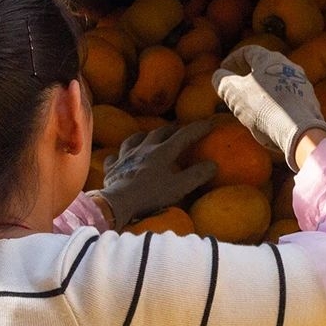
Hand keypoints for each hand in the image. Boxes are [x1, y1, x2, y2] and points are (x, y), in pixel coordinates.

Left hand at [96, 119, 217, 228]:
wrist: (119, 202)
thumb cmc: (151, 195)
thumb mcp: (179, 187)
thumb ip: (197, 175)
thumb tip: (212, 165)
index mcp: (162, 152)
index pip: (183, 135)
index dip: (197, 129)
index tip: (208, 124)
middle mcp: (144, 149)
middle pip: (159, 133)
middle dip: (172, 129)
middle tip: (179, 129)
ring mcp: (126, 157)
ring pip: (134, 139)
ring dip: (144, 136)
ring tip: (148, 136)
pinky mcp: (112, 168)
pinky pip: (114, 157)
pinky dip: (119, 155)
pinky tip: (119, 157)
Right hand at [213, 45, 325, 169]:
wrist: (299, 130)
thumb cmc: (262, 107)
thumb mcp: (233, 93)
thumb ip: (222, 81)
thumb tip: (219, 76)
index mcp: (270, 59)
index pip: (248, 51)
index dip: (233, 60)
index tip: (223, 70)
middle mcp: (290, 66)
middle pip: (265, 67)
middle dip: (249, 77)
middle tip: (236, 89)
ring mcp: (303, 85)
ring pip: (278, 84)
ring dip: (263, 92)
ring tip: (252, 107)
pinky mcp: (311, 103)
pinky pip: (289, 100)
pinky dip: (277, 104)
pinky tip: (270, 119)